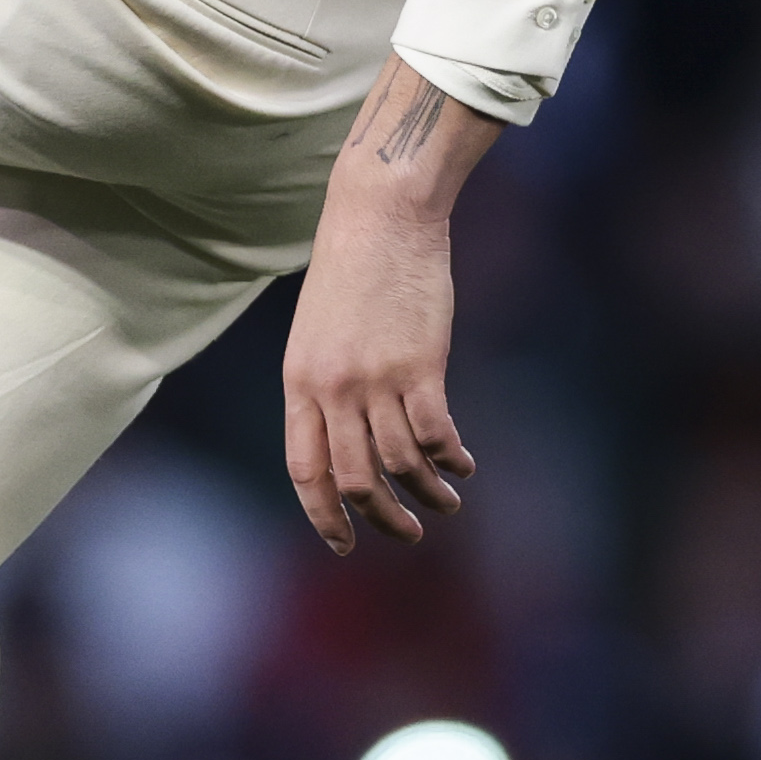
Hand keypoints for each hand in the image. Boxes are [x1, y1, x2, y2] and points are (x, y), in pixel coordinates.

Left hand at [282, 60, 500, 549]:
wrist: (381, 215)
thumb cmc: (351, 270)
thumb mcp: (317, 333)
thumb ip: (324, 387)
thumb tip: (345, 440)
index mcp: (298, 382)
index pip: (305, 470)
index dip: (324, 515)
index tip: (343, 543)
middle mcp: (332, 389)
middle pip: (354, 480)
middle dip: (382, 519)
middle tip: (409, 533)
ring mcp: (375, 379)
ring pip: (400, 465)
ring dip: (427, 494)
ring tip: (446, 502)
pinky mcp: (420, 366)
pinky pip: (435, 435)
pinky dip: (450, 460)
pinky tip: (462, 465)